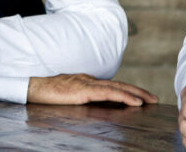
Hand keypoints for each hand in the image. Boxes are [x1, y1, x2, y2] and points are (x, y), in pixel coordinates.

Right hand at [27, 73, 157, 105]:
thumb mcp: (68, 95)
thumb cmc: (46, 93)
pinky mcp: (83, 91)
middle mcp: (89, 80)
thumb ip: (81, 97)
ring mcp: (87, 84)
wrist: (32, 87)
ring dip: (136, 94)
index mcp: (86, 81)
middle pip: (119, 85)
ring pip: (117, 88)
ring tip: (150, 100)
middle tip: (153, 98)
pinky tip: (135, 102)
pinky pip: (108, 94)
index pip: (112, 85)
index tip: (142, 96)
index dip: (128, 90)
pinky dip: (124, 97)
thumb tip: (94, 105)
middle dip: (137, 91)